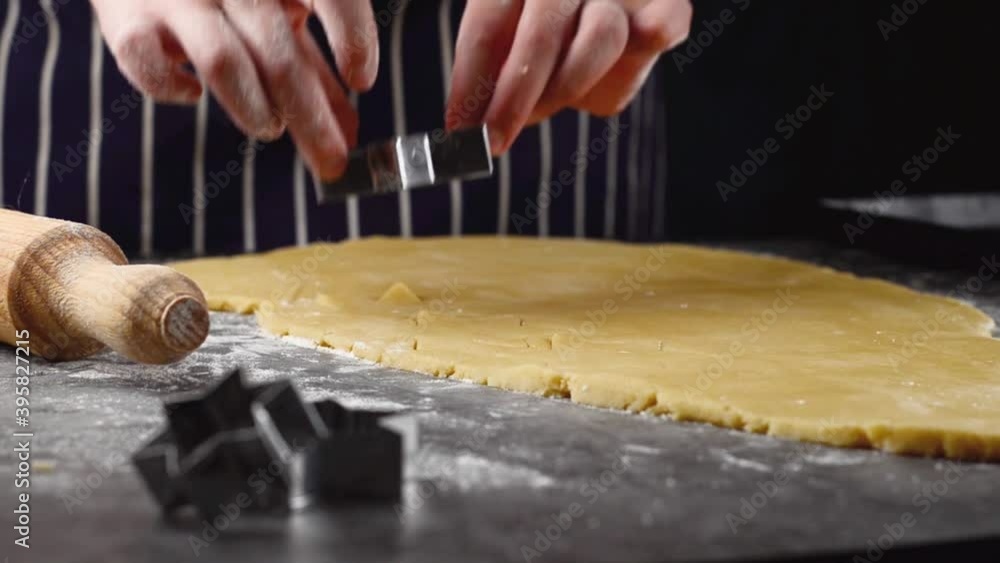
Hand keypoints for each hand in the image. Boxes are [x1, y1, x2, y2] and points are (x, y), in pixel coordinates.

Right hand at [91, 0, 379, 179]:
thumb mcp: (276, 12)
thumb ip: (313, 66)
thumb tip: (349, 131)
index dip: (354, 35)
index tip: (361, 80)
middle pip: (280, 54)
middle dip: (312, 117)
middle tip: (333, 160)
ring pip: (224, 63)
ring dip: (255, 108)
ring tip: (272, 127)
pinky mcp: (127, 15)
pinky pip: (148, 61)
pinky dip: (173, 87)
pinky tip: (192, 93)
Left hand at [445, 0, 691, 154]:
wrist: (606, 1)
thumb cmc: (549, 33)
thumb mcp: (509, 45)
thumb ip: (492, 77)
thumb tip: (466, 128)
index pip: (487, 26)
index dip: (470, 82)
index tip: (459, 130)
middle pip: (542, 32)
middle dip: (515, 97)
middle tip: (494, 140)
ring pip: (601, 35)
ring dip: (569, 85)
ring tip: (552, 104)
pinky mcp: (665, 6)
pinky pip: (664, 25)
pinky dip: (654, 37)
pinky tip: (646, 40)